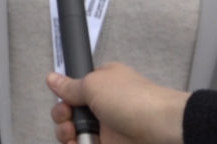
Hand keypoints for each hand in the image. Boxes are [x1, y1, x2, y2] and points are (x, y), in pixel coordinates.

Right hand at [47, 64, 188, 143]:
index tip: (64, 106)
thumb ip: (70, 87)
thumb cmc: (129, 100)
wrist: (165, 131)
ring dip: (68, 137)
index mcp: (102, 84)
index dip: (64, 100)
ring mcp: (109, 130)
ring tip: (72, 139)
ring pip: (78, 135)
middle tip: (68, 124)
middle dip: (63, 120)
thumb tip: (50, 78)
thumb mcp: (94, 85)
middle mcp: (103, 107)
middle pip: (72, 115)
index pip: (74, 92)